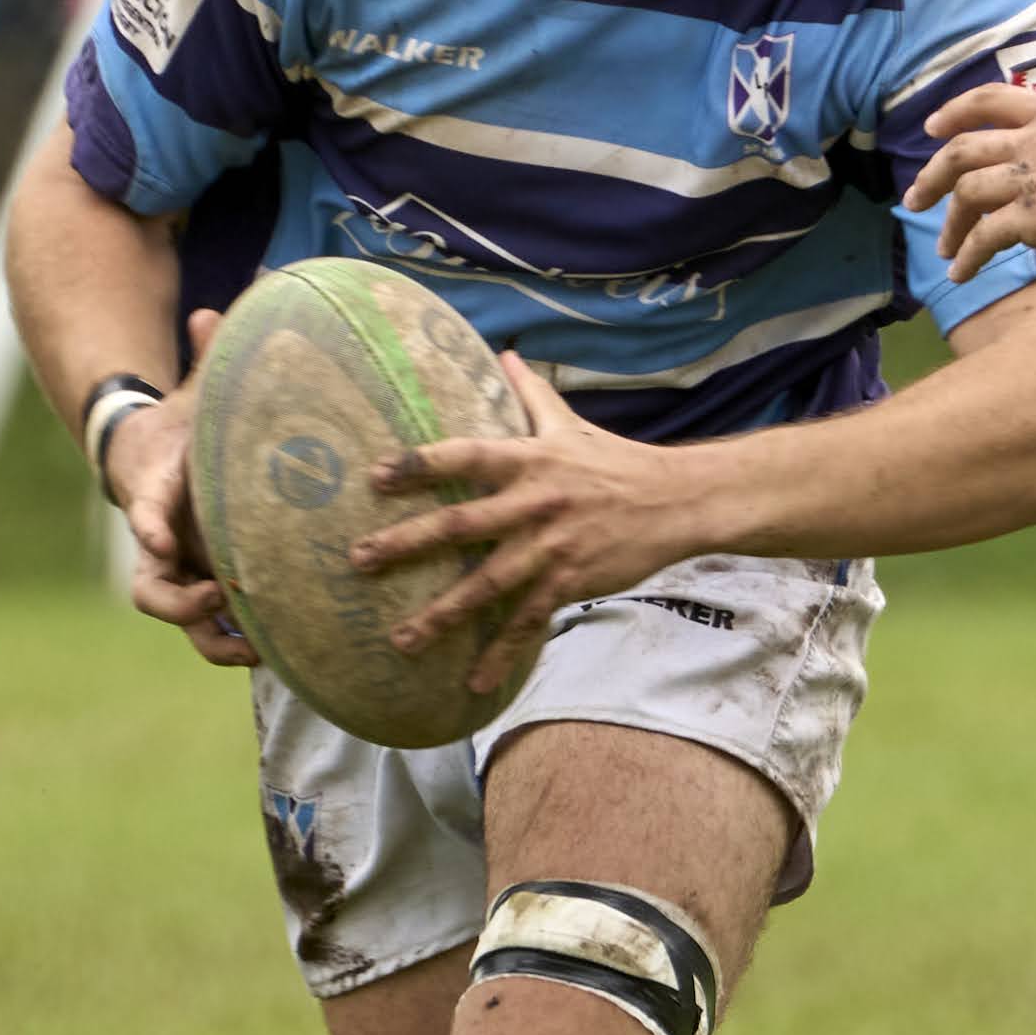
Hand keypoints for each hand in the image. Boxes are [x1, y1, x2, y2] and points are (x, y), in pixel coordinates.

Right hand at [107, 310, 253, 668]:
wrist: (151, 459)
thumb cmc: (181, 426)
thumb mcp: (198, 391)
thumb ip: (215, 351)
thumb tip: (248, 288)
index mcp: (158, 492)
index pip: (148, 511)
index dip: (154, 526)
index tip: (163, 539)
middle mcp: (160, 542)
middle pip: (149, 588)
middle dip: (180, 601)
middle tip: (221, 598)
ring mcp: (177, 572)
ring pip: (177, 620)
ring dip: (212, 638)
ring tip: (257, 646)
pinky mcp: (198, 591)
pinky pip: (209, 632)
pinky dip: (234, 646)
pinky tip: (278, 651)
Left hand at [348, 356, 699, 693]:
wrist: (676, 501)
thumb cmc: (615, 462)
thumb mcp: (570, 423)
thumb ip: (530, 394)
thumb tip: (503, 353)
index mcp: (528, 459)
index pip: (464, 457)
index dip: (419, 465)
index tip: (375, 477)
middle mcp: (533, 503)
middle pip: (461, 525)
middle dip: (407, 545)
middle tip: (359, 560)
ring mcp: (551, 547)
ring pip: (488, 586)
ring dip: (442, 615)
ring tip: (401, 639)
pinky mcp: (570, 582)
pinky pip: (528, 623)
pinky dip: (502, 654)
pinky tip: (473, 681)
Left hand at [902, 85, 1035, 278]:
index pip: (993, 100)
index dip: (956, 111)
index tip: (934, 126)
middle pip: (963, 149)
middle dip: (933, 174)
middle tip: (915, 197)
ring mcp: (1035, 177)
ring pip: (967, 193)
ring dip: (948, 224)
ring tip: (942, 250)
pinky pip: (984, 236)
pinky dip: (966, 256)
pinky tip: (959, 274)